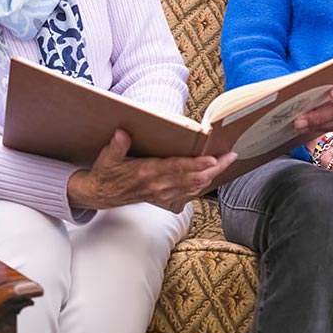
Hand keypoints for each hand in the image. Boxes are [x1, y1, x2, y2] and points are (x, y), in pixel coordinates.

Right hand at [66, 129, 234, 212]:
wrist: (101, 195)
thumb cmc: (106, 173)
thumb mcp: (106, 158)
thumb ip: (116, 146)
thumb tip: (122, 133)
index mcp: (147, 173)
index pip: (177, 169)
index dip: (197, 165)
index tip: (213, 158)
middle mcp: (158, 185)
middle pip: (193, 179)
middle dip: (215, 168)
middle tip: (231, 156)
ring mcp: (162, 194)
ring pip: (194, 187)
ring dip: (212, 176)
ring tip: (227, 163)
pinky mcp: (164, 198)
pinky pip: (189, 193)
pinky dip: (203, 185)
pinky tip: (212, 176)